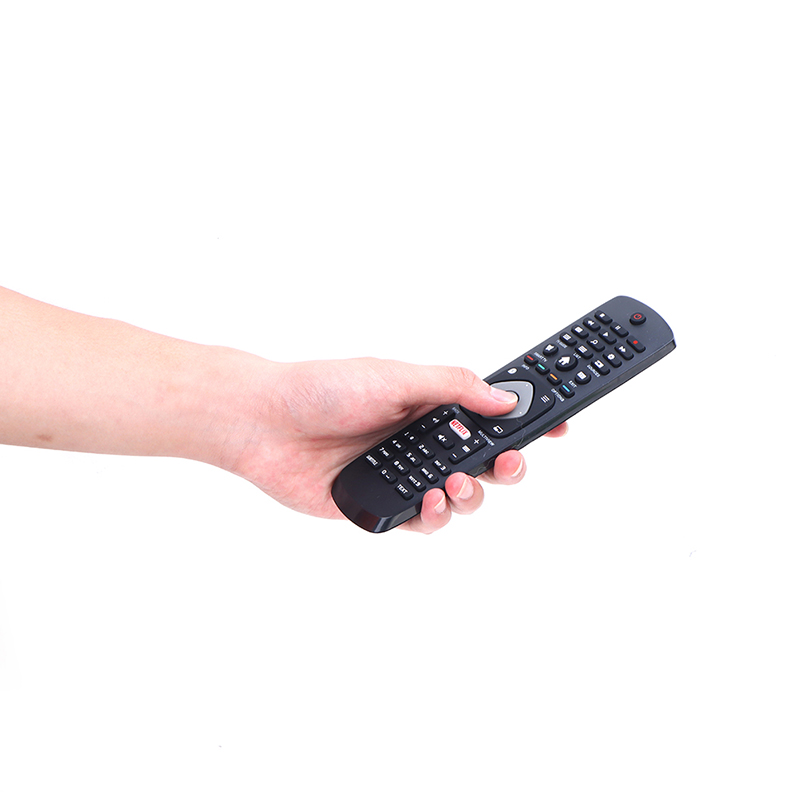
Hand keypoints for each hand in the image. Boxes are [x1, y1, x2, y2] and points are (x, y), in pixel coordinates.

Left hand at [223, 357, 567, 533]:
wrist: (263, 423)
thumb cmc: (321, 388)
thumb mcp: (394, 375)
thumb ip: (452, 387)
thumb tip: (507, 399)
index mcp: (430, 404)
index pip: (490, 414)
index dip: (527, 422)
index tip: (559, 426)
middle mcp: (421, 440)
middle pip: (484, 460)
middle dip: (507, 464)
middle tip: (509, 460)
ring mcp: (403, 474)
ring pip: (460, 496)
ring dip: (470, 493)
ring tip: (454, 484)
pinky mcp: (381, 506)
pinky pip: (422, 522)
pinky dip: (433, 517)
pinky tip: (427, 504)